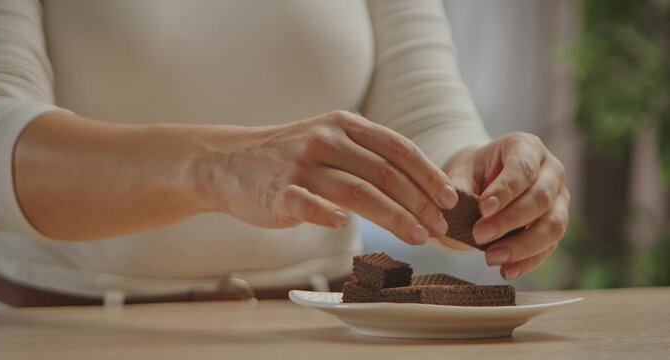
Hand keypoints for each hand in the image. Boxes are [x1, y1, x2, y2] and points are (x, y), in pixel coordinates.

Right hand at [198, 111, 458, 244]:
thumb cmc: (291, 158)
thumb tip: (417, 189)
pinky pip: (306, 202)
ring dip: (392, 214)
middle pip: (383, 172)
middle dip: (418, 201)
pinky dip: (325, 213)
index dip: (427, 174)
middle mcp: (325, 139)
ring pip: (356, 190)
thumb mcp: (330, 142)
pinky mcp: (279, 191)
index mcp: (344, 125)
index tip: (449, 198)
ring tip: (417, 236)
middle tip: (439, 227)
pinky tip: (344, 225)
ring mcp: (301, 165)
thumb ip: (367, 158)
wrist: (230, 162)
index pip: (397, 148)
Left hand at [442, 132, 569, 278]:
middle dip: (510, 220)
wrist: (485, 180)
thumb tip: (453, 206)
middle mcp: (551, 170)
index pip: (523, 168)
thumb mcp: (462, 170)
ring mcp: (559, 199)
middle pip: (541, 198)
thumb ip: (458, 185)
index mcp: (527, 147)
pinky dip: (528, 261)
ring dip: (522, 245)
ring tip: (491, 258)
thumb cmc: (474, 171)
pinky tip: (507, 270)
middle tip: (479, 235)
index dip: (505, 191)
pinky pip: (550, 247)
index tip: (483, 208)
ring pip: (553, 225)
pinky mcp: (557, 224)